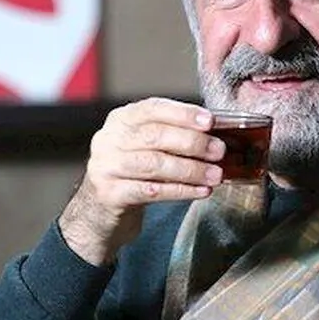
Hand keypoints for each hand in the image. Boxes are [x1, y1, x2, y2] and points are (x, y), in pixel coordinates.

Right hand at [59, 98, 224, 264]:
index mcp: (121, 120)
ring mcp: (106, 167)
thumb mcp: (146, 147)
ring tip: (215, 175)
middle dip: (192, 143)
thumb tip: (216, 134)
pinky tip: (200, 191)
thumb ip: (173, 136)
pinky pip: (151, 191)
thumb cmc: (133, 174)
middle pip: (155, 136)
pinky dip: (180, 191)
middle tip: (218, 151)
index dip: (183, 113)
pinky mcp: (109, 194)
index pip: (153, 108)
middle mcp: (109, 140)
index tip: (210, 121)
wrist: (100, 211)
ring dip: (190, 170)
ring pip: (154, 164)